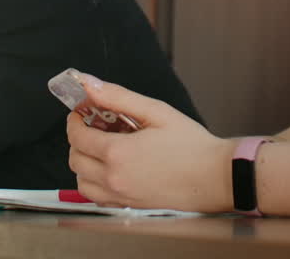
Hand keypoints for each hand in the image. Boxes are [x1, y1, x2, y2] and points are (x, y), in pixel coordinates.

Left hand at [66, 74, 232, 211]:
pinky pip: (96, 196)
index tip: (81, 112)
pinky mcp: (128, 205)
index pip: (77, 136)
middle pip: (75, 158)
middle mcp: (114, 178)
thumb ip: (117, 97)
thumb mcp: (155, 111)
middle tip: (95, 126)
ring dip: (84, 162)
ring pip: (81, 180)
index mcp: (118, 153)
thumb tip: (89, 85)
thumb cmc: (191, 145)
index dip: (75, 120)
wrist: (214, 178)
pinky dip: (95, 182)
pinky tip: (113, 167)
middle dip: (78, 139)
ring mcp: (120, 195)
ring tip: (104, 148)